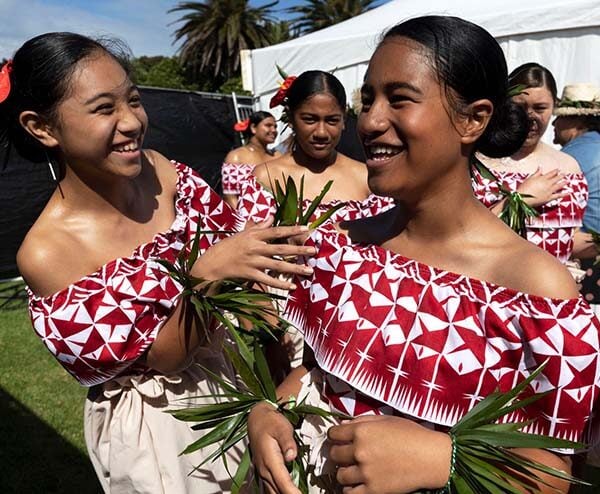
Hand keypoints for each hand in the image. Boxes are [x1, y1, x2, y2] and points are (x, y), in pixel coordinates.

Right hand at [191, 217, 315, 289]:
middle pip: (281, 248)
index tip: (307, 228)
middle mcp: (254, 247)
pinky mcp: (249, 274)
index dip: (292, 229)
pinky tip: (291, 286)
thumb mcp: (242, 234)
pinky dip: (280, 284)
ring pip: (277, 265)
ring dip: (294, 268)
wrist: (211, 264)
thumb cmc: (227, 248)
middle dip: (299, 249)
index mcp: (253, 235)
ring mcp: (252, 261)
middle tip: (314, 251)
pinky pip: (267, 280)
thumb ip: (259, 226)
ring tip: (309, 271)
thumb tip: (272, 216)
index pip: (276, 231)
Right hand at [248, 402, 299, 493]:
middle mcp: (264, 469)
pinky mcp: (264, 471)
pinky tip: (289, 491)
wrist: (257, 419)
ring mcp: (263, 471)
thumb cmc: (270, 422)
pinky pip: (271, 488)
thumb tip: (292, 455)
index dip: (292, 492)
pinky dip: (280, 491)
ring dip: (285, 493)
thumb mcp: (281, 427)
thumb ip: (287, 441)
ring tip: (296, 493)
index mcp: (270, 460)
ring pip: (273, 492)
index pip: (283, 482)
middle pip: (278, 491)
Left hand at [328, 415, 451, 493]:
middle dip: (340, 453)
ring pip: (340, 475)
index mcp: (362, 431)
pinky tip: (358, 484)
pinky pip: (349, 493)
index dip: (336, 436)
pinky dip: (350, 489)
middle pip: (334, 454)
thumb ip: (362, 421)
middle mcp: (360, 451)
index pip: (333, 434)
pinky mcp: (373, 490)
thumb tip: (342, 425)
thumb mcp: (386, 420)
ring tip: (355, 470)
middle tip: (348, 455)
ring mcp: (366, 472)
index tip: (339, 439)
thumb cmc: (412, 435)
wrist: (432, 458)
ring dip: (345, 472)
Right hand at [517, 168, 566, 206]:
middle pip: (556, 178)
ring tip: (567, 181)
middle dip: (561, 175)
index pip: (551, 173)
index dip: (555, 171)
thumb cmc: (524, 188)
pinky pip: (558, 196)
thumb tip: (540, 166)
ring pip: (559, 186)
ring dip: (564, 183)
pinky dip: (564, 194)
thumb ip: (536, 173)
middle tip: (565, 173)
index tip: (559, 169)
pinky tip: (568, 192)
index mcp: (542, 178)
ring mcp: (549, 191)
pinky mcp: (549, 198)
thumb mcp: (529, 178)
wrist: (523, 198)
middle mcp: (547, 184)